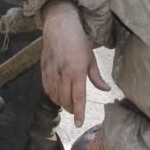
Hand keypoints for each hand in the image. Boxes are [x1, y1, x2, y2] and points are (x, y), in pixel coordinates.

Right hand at [40, 3, 109, 126]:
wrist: (60, 26)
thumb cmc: (78, 41)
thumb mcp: (91, 58)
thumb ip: (97, 77)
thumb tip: (106, 90)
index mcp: (77, 72)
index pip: (78, 98)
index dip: (79, 113)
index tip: (79, 124)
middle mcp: (63, 74)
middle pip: (65, 100)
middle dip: (71, 109)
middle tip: (75, 110)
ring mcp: (52, 72)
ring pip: (55, 96)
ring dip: (61, 103)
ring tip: (67, 102)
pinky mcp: (43, 70)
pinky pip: (46, 89)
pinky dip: (52, 95)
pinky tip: (57, 94)